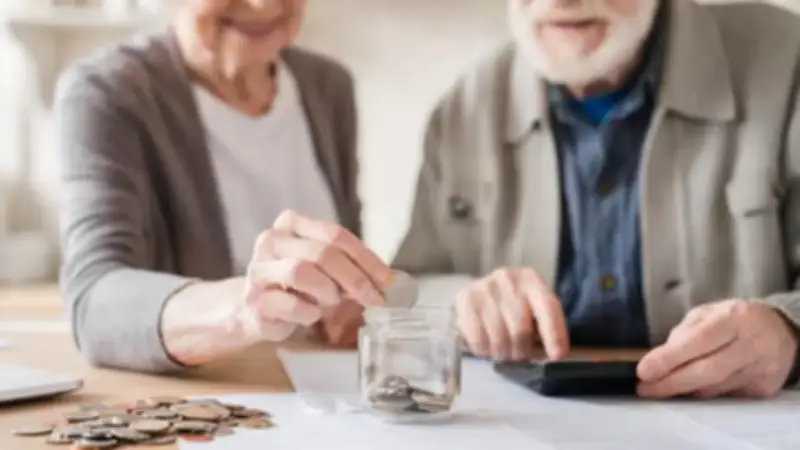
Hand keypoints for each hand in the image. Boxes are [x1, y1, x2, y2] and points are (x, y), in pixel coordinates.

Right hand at [236, 210, 391, 342]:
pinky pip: (289, 305)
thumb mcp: (324, 268)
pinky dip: (309, 312)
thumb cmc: (297, 285)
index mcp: (292, 223)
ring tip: (333, 302)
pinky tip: (312, 315)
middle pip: (322, 252)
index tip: (387, 281)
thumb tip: (387, 282)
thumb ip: (348, 266)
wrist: (255, 310)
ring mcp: (259, 270)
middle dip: (355, 278)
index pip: (335, 234)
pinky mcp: (254, 301)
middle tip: (374, 299)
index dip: (365, 258)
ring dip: (328, 291)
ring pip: (301, 272)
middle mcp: (271, 240)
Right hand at [455, 268, 569, 360]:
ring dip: (502, 353)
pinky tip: (486, 346)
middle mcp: (508, 279)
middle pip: (521, 329)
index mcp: (531, 280)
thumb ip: (544, 328)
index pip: (548, 307)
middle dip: (521, 351)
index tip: (558, 355)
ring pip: (499, 337)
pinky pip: (478, 339)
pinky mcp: (465, 299)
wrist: (479, 293)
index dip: (554, 333)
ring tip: (502, 352)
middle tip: (518, 355)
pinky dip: (484, 350)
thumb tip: (554, 354)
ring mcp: (485, 288)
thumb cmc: (512, 306)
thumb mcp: (532, 310)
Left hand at [637, 300, 798, 398]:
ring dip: (684, 389)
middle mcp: (751, 343)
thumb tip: (659, 358)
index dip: (669, 358)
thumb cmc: (734, 320)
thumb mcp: (707, 313)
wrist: (781, 331)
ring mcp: (760, 368)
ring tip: (661, 387)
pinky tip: (692, 387)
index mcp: (733, 317)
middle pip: (706, 370)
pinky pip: (725, 395)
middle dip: (671, 382)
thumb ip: (684, 333)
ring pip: (714, 387)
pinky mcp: (764, 388)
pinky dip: (704, 392)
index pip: (698, 341)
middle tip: (645, 388)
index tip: (644, 371)